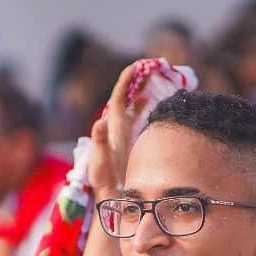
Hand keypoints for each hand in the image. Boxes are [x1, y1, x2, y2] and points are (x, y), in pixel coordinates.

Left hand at [87, 62, 145, 197]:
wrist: (107, 191)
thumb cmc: (102, 176)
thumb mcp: (100, 158)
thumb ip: (99, 140)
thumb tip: (100, 121)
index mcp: (112, 124)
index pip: (120, 96)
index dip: (127, 79)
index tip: (138, 64)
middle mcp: (117, 123)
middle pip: (128, 95)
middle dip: (139, 79)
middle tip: (154, 65)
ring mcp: (124, 130)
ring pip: (134, 103)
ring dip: (144, 88)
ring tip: (156, 75)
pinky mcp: (130, 138)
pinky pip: (139, 115)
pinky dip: (147, 104)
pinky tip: (153, 99)